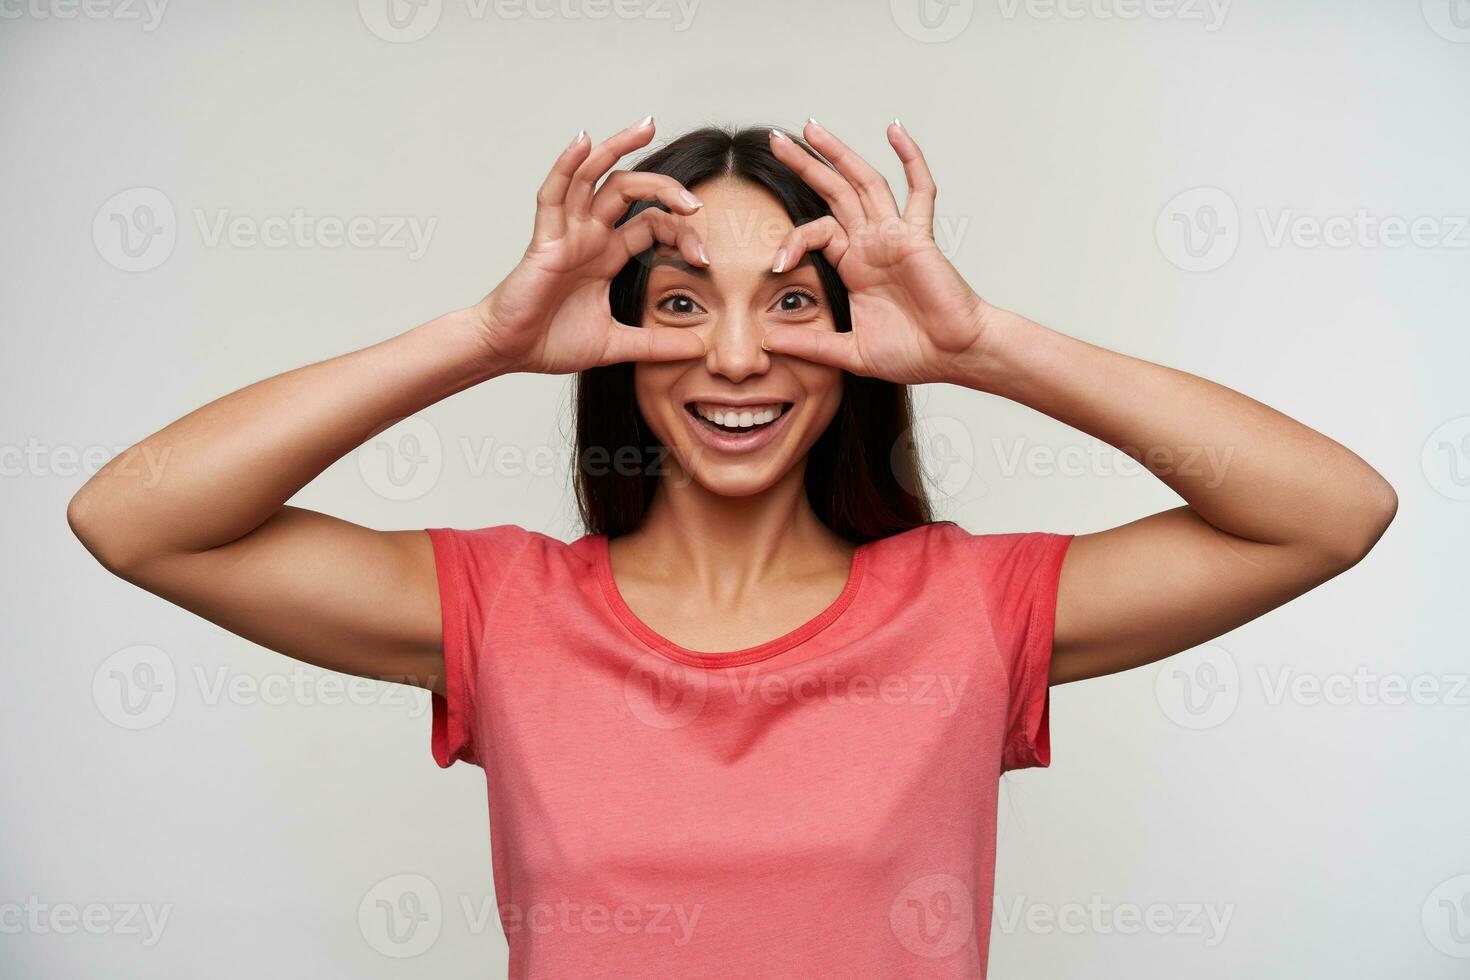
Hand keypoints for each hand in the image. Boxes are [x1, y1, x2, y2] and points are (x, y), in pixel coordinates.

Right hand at [473, 117, 710, 375]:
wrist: (510, 353)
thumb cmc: (551, 342)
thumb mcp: (616, 345)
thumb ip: (656, 345)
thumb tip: (701, 349)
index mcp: (607, 254)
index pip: (651, 224)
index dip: (681, 233)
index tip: (703, 258)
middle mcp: (589, 235)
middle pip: (630, 191)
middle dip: (665, 188)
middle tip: (695, 202)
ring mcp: (567, 232)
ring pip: (594, 176)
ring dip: (619, 148)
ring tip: (648, 126)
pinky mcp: (544, 239)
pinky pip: (554, 194)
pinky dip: (567, 165)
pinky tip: (583, 141)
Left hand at [763, 119, 996, 385]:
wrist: (954, 356)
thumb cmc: (914, 354)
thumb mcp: (850, 352)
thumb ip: (812, 344)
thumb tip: (768, 343)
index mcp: (855, 265)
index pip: (816, 232)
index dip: (792, 241)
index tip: (774, 264)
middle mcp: (872, 243)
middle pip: (833, 192)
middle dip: (805, 165)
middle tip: (775, 140)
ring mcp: (895, 235)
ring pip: (863, 182)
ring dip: (838, 154)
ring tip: (812, 128)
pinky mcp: (918, 236)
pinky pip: (919, 190)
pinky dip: (910, 158)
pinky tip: (894, 129)